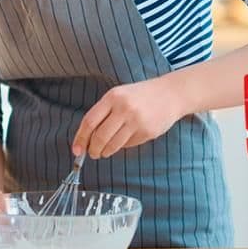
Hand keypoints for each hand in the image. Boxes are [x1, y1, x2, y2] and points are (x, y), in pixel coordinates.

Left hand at [71, 77, 186, 158]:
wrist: (170, 94)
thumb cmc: (139, 96)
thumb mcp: (118, 96)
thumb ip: (103, 113)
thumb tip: (86, 138)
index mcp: (113, 97)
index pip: (90, 121)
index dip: (81, 138)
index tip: (77, 150)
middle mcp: (124, 108)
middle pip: (100, 136)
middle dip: (93, 149)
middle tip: (92, 154)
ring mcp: (137, 121)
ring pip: (113, 144)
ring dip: (105, 151)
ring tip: (104, 152)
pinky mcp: (147, 132)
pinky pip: (128, 145)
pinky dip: (121, 147)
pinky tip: (123, 141)